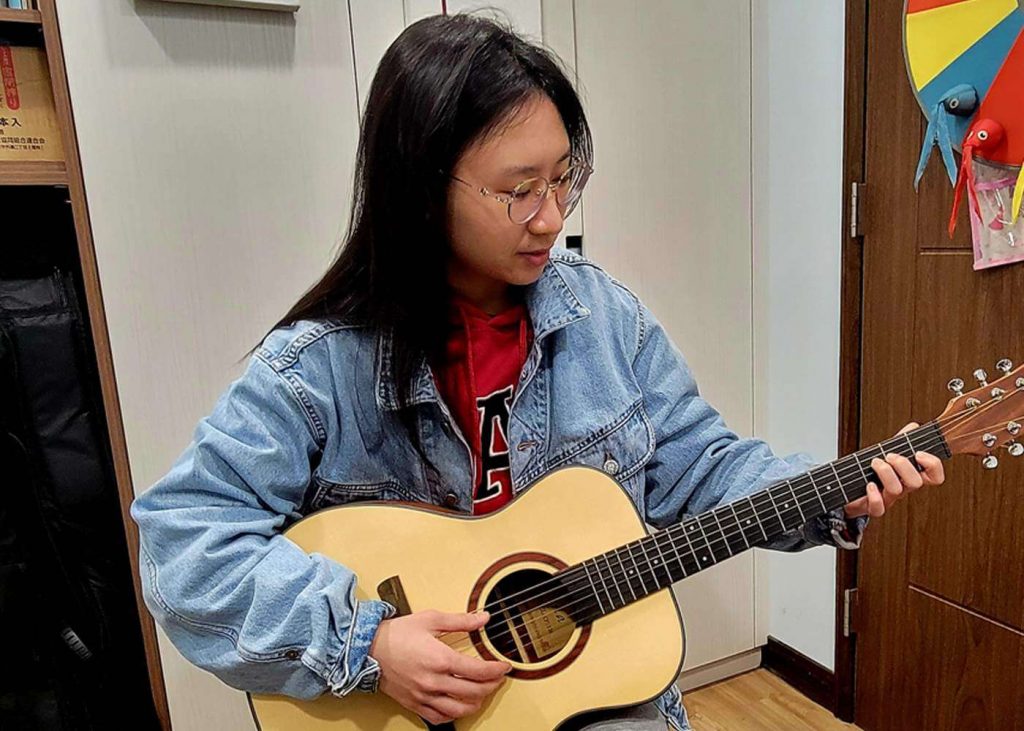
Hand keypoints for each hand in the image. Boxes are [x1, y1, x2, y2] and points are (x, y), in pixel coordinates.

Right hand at [369, 609, 510, 724]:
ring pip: (460, 709)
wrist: (368, 649)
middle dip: (492, 685)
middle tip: (497, 678)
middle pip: (474, 691)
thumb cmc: (396, 634)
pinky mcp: (415, 704)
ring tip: (482, 693)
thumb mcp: (431, 619)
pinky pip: (440, 718)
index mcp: (441, 659)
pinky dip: (454, 714)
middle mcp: (434, 681)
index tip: (504, 666)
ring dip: (477, 702)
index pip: (479, 671)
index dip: (497, 670)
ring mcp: (425, 695)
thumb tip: (483, 618)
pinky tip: (459, 706)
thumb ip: (460, 620)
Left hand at [843, 422, 944, 518]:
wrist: (847, 491)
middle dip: (904, 464)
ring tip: (875, 462)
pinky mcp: (871, 506)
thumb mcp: (886, 453)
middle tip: (890, 455)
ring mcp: (887, 498)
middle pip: (916, 483)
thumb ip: (900, 442)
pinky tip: (869, 485)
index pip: (934, 477)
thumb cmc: (870, 472)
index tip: (918, 453)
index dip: (932, 465)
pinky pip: (878, 509)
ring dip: (886, 472)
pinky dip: (874, 496)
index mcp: (909, 476)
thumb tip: (914, 427)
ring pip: (897, 491)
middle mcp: (902, 488)